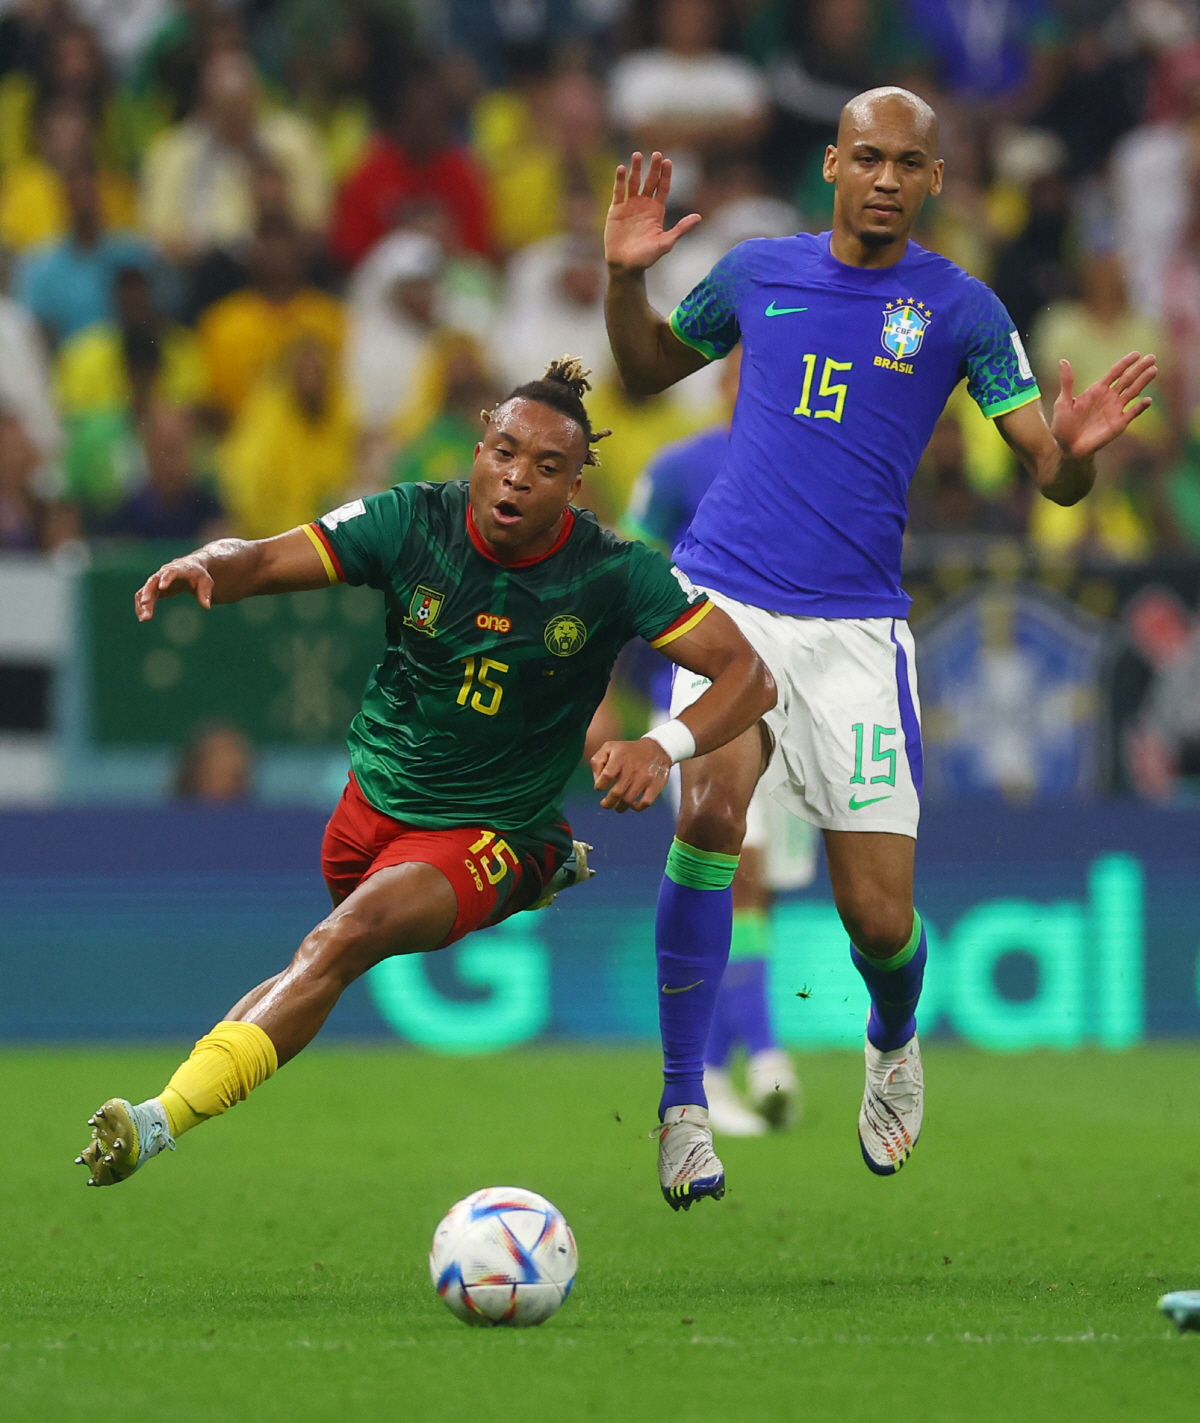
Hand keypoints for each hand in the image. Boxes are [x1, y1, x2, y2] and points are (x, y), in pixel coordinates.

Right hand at [134, 555, 213, 621]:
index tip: (162, 587)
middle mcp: (164, 573)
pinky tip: (142, 617)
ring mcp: (157, 581)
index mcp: (179, 568)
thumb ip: (205, 592)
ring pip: (145, 590)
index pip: (171, 572)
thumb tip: (206, 606)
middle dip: (148, 592)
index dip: (166, 578)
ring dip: (143, 603)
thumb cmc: (199, 575)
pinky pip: (144, 596)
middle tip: (145, 603)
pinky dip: (142, 606)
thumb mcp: (206, 582)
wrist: (190, 568)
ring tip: (144, 618)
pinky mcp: (154, 588)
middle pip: (153, 581)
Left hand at [591, 738, 671, 811]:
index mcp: (619, 758)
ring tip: (617, 807)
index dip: (599, 786)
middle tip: (605, 804)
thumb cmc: (628, 751)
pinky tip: (633, 805)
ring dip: (620, 807)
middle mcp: (632, 769)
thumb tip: (597, 780)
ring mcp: (644, 778)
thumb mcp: (609, 747)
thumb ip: (597, 761)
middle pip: (616, 793)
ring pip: (629, 800)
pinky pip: (646, 802)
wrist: (657, 748)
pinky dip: (637, 807)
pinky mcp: (655, 785)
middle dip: (608, 803)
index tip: (600, 788)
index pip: (606, 776)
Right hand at [604, 152, 701, 273]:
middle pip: (650, 181)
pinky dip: (620, 180)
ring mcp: (630, 206)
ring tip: (637, 155)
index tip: (668, 161)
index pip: (662, 187)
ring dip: (635, 169)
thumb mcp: (666, 243)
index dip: (665, 175)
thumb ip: (680, 229)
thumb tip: (698, 217)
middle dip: (654, 168)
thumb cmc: (647, 258)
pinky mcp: (616, 209)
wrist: (626, 266)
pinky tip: (621, 168)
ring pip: (633, 182)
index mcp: (657, 210)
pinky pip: (618, 191)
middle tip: (657, 154)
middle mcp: (644, 205)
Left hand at [1051, 352, 1157, 458]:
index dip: (1126, 363)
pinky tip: (1147, 400)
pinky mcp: (1119, 424)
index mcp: (1097, 390)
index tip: (1136, 354)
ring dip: (1143, 382)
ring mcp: (1115, 410)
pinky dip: (1140, 407)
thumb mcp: (1063, 402)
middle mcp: (1109, 397)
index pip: (1115, 373)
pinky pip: (1132, 413)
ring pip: (1133, 392)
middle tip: (1152, 357)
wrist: (1068, 448)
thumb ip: (1067, 382)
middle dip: (1139, 369)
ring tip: (1153, 371)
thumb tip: (1063, 361)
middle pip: (1128, 379)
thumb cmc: (1063, 425)